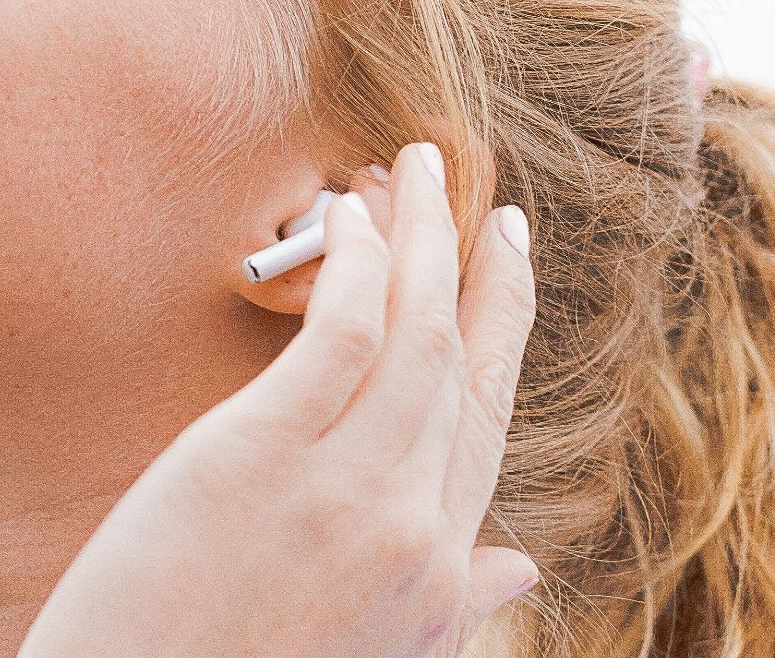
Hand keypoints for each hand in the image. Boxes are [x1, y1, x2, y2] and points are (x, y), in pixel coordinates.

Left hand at [19, 142, 539, 657]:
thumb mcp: (373, 657)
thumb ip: (448, 605)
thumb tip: (517, 567)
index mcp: (436, 578)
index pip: (488, 421)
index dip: (505, 331)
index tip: (507, 264)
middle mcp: (410, 527)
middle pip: (465, 365)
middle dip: (478, 268)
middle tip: (480, 194)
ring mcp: (343, 492)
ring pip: (414, 335)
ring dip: (423, 238)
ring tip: (417, 166)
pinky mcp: (258, 457)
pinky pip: (337, 337)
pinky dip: (355, 266)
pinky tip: (349, 215)